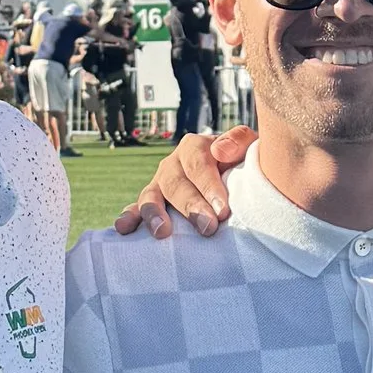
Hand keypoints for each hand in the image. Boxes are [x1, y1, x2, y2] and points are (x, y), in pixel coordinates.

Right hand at [112, 123, 252, 237]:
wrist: (235, 177)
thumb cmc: (244, 165)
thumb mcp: (248, 147)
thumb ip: (239, 141)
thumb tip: (219, 150)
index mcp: (195, 147)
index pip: (198, 162)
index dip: (209, 186)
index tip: (222, 210)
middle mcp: (173, 164)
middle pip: (176, 183)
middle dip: (190, 206)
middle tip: (207, 228)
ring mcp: (159, 184)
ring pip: (151, 195)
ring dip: (154, 212)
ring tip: (162, 232)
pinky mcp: (152, 203)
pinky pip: (136, 208)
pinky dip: (129, 217)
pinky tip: (124, 228)